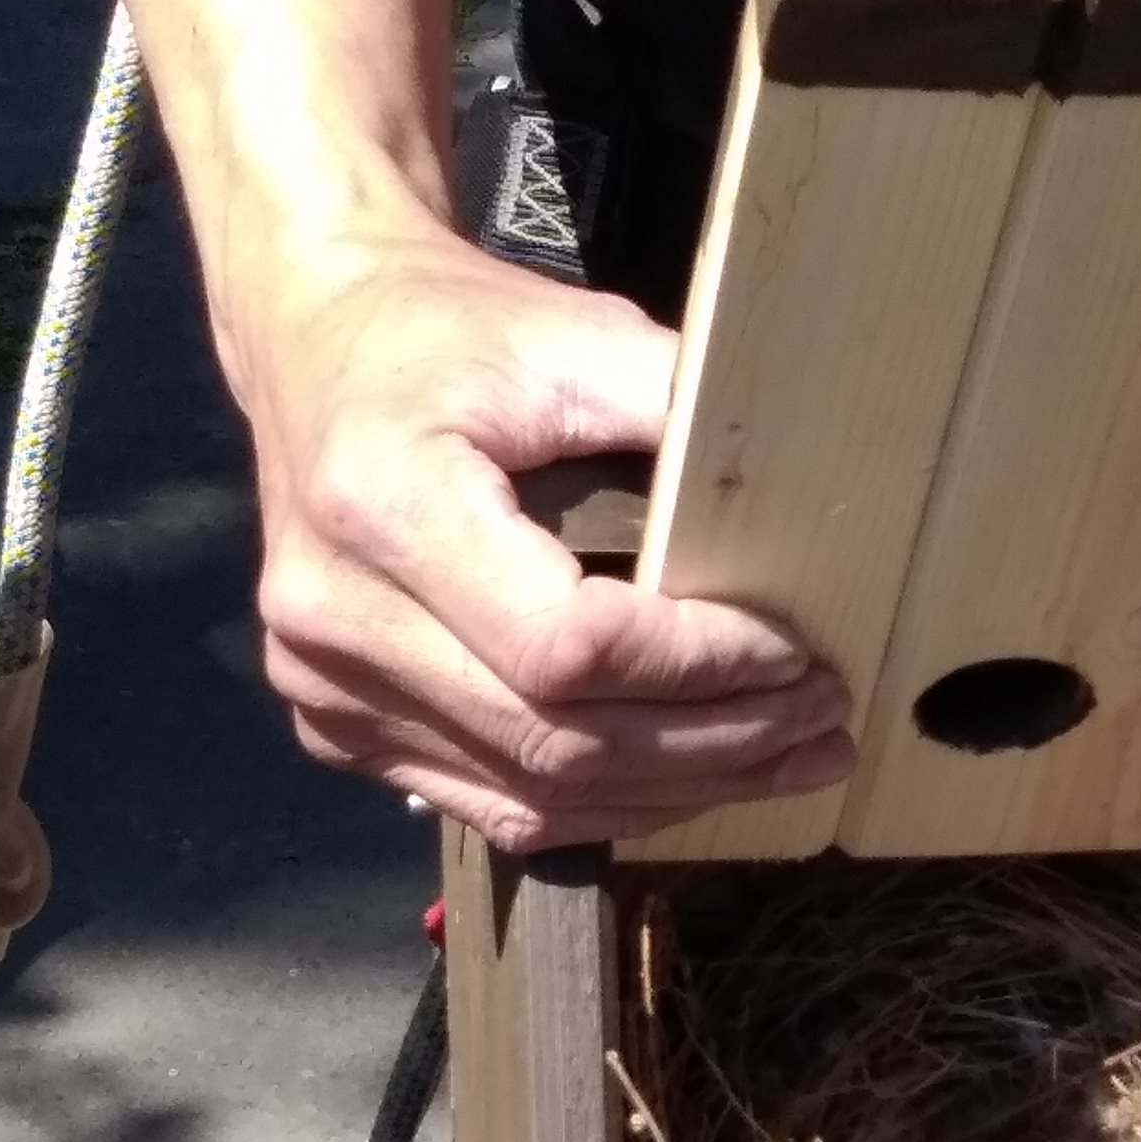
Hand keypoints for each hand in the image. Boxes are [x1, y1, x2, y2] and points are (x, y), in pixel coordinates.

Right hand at [232, 226, 854, 849]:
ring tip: (793, 760)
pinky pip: (501, 807)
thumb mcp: (569, 335)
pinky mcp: (339, 731)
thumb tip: (814, 496)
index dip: (699, 666)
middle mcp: (333, 619)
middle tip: (827, 721)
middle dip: (716, 742)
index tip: (797, 652)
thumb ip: (679, 409)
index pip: (566, 647)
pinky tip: (698, 776)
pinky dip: (612, 802)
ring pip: (538, 796)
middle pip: (559, 741)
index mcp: (381, 505)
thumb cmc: (449, 334)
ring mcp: (327, 693)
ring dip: (681, 789)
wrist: (313, 343)